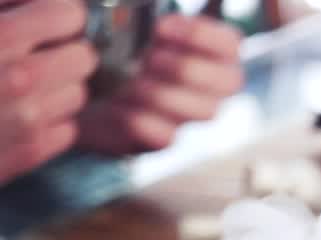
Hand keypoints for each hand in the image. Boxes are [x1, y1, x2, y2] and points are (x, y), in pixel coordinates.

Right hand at [0, 0, 95, 184]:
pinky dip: (49, 122)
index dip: (60, 14)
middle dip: (65, 50)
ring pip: (78, 95)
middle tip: (37, 52)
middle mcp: (19, 79)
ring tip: (20, 85)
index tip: (49, 17)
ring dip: (58, 87)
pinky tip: (17, 115)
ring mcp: (26, 121)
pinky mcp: (27, 153)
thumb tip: (29, 2)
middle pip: (84, 57)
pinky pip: (66, 130)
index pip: (69, 15)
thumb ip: (3, 4)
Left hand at [77, 15, 242, 155]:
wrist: (81, 82)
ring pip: (206, 111)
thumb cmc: (113, 42)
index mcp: (209, 49)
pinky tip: (118, 105)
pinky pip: (168, 136)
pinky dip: (142, 121)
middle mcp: (211, 84)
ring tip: (132, 82)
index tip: (161, 27)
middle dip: (187, 68)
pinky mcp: (164, 137)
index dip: (202, 36)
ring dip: (167, 94)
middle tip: (150, 58)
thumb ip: (141, 8)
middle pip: (230, 81)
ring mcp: (190, 113)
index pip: (231, 44)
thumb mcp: (128, 17)